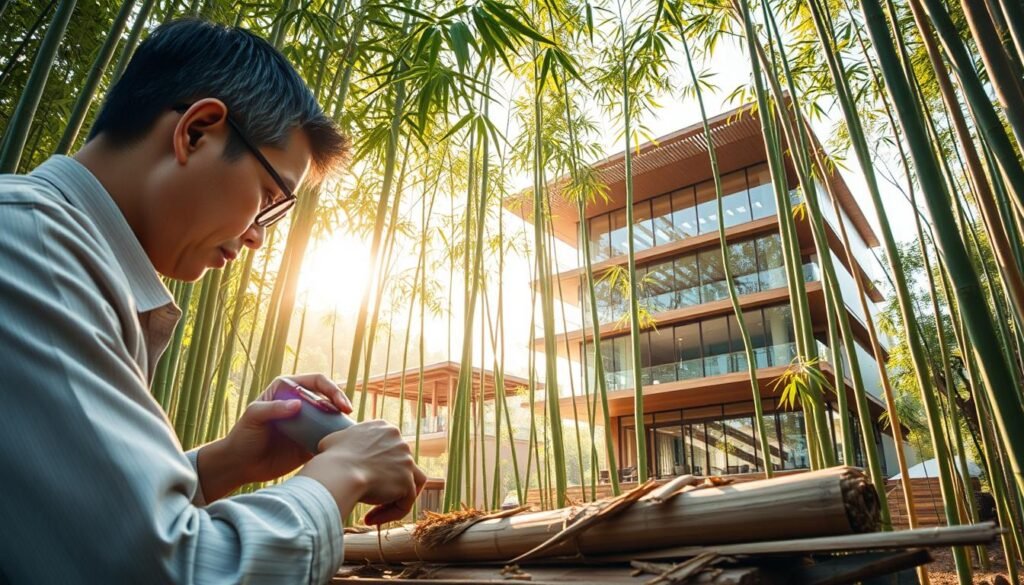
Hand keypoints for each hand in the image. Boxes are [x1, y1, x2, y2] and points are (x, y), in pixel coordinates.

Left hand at [196, 374, 352, 501]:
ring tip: (349, 430)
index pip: (317, 382)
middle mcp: (301, 404)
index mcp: (288, 390)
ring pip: (331, 418)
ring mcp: (307, 424)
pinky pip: (327, 439)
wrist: (240, 465)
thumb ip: (273, 409)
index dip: (331, 389)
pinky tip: (342, 445)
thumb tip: (298, 404)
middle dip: (341, 403)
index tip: (338, 403)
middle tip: (347, 413)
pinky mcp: (309, 443)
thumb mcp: (253, 417)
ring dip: (341, 421)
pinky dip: (336, 440)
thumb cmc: (243, 436)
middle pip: (328, 398)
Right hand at [299, 420, 426, 524]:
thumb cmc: (332, 457)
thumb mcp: (334, 440)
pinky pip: (405, 502)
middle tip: (366, 497)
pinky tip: (370, 520)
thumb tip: (337, 448)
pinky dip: (391, 513)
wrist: (339, 472)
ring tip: (378, 512)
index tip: (362, 479)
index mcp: (385, 429)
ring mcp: (406, 461)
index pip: (389, 449)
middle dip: (386, 483)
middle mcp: (400, 442)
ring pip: (411, 483)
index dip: (378, 466)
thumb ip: (343, 442)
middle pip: (400, 466)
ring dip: (396, 497)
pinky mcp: (407, 481)